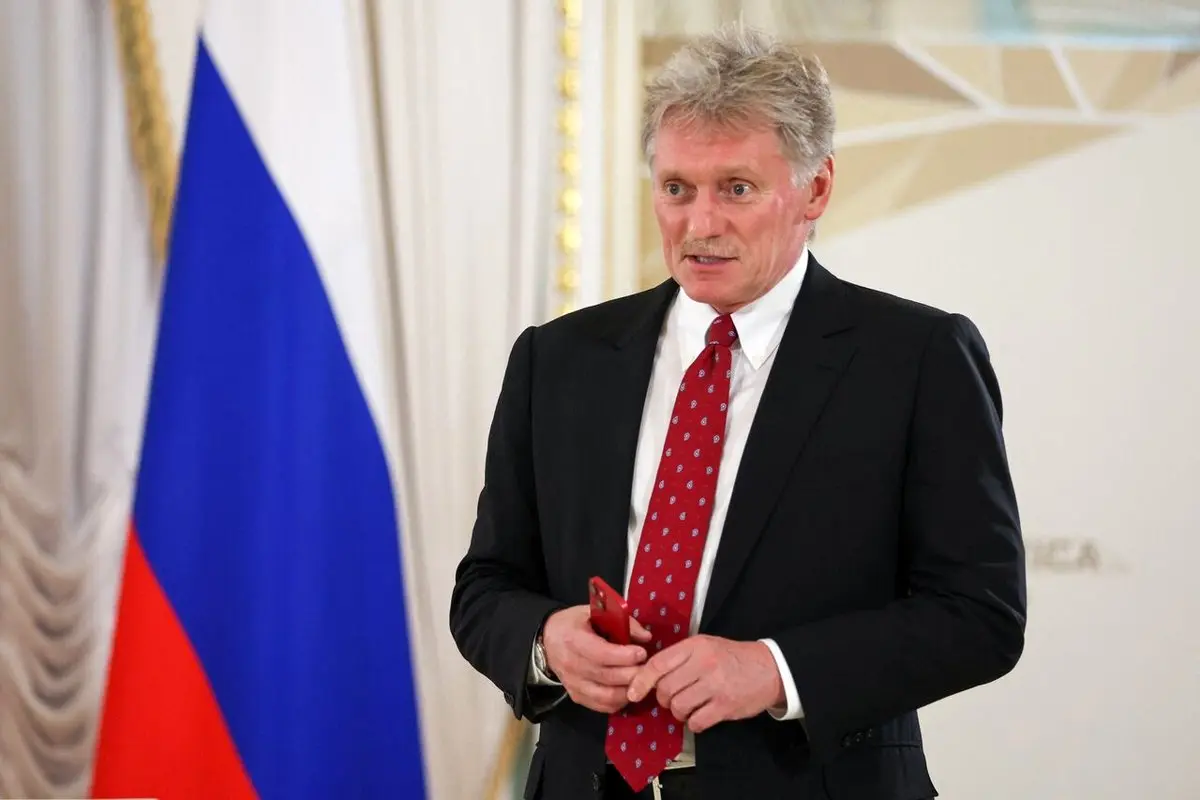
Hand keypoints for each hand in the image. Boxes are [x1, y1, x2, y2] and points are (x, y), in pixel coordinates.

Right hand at [542, 605, 653, 713]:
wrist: (547, 640)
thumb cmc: (573, 624)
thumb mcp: (593, 612)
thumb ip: (621, 621)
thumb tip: (646, 637)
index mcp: (574, 640)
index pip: (602, 654)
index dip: (625, 656)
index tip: (642, 652)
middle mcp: (572, 666)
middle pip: (608, 677)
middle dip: (633, 674)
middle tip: (648, 667)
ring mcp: (574, 684)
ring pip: (607, 696)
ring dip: (628, 690)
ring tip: (641, 679)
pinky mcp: (577, 697)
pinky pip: (602, 706)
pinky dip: (619, 701)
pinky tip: (628, 689)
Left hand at [626, 635, 783, 733]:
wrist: (769, 669)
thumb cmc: (731, 657)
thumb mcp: (705, 646)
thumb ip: (679, 658)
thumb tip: (647, 676)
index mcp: (695, 646)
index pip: (658, 664)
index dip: (641, 681)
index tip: (633, 693)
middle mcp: (704, 664)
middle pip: (666, 689)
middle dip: (665, 699)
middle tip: (675, 698)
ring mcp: (715, 686)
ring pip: (679, 707)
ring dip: (679, 712)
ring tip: (689, 707)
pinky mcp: (726, 706)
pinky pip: (696, 722)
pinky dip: (694, 723)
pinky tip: (701, 716)